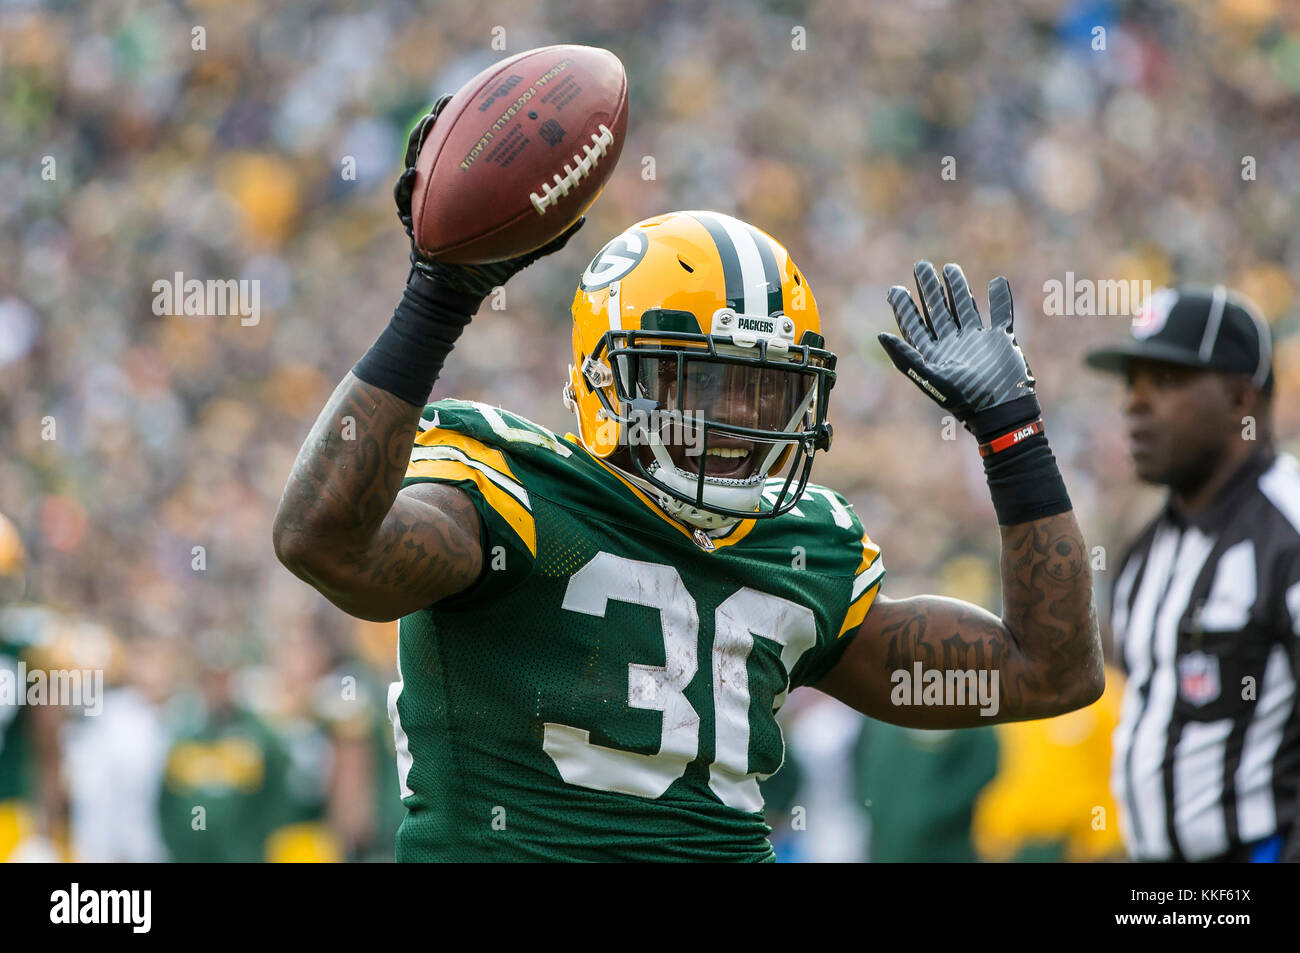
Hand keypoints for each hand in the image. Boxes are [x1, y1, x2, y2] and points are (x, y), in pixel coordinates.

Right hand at [393, 96, 584, 299]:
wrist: (462, 286)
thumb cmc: (494, 261)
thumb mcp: (525, 244)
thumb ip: (552, 230)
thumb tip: (584, 215)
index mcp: (474, 183)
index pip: (474, 144)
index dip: (478, 121)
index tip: (489, 98)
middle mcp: (448, 183)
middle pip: (442, 143)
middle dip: (443, 118)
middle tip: (449, 99)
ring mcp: (426, 196)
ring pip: (418, 160)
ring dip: (420, 140)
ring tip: (428, 124)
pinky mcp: (411, 215)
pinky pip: (404, 198)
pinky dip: (404, 186)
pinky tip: (410, 175)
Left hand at [878, 261, 1037, 434]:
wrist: (1000, 411)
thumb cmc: (963, 398)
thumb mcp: (929, 377)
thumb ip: (905, 357)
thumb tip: (880, 335)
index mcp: (934, 354)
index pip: (915, 326)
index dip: (904, 307)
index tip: (894, 289)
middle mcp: (953, 345)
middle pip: (938, 311)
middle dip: (929, 289)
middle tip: (921, 266)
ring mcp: (977, 342)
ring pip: (965, 308)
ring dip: (958, 289)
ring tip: (950, 268)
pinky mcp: (1001, 340)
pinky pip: (1002, 314)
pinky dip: (1001, 299)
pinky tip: (997, 282)